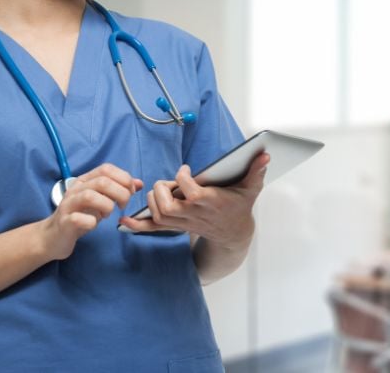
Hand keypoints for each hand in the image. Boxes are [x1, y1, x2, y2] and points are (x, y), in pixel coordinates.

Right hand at [40, 163, 142, 259]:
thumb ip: (117, 190)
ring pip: (90, 196)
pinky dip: (91, 222)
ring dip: (106, 206)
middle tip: (122, 206)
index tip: (130, 192)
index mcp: (85, 181)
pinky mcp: (64, 222)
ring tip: (108, 214)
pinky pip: (78, 219)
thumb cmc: (79, 216)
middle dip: (120, 193)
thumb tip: (138, 183)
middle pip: (102, 182)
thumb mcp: (100, 200)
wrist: (54, 236)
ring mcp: (68, 205)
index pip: (106, 169)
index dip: (124, 178)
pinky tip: (93, 224)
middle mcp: (75, 189)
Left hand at [118, 152, 268, 245]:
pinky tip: (125, 221)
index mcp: (209, 202)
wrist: (233, 234)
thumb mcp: (250, 188)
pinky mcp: (175, 226)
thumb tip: (265, 154)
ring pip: (158, 214)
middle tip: (169, 182)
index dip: (183, 177)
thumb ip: (256, 171)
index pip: (190, 190)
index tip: (185, 169)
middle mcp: (193, 214)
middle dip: (162, 189)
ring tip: (162, 190)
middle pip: (167, 205)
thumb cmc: (238, 206)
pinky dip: (137, 225)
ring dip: (153, 200)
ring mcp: (182, 222)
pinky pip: (152, 228)